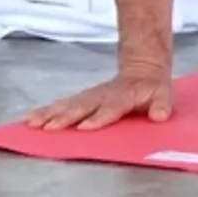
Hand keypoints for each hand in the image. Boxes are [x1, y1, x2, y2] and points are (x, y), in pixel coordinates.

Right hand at [28, 71, 172, 131]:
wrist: (142, 69)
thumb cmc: (152, 88)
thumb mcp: (164, 94)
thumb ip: (162, 105)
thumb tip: (160, 115)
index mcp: (123, 96)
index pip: (110, 108)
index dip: (98, 117)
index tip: (84, 127)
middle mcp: (103, 95)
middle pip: (82, 106)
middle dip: (64, 117)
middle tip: (49, 127)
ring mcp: (91, 96)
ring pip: (68, 104)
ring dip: (50, 113)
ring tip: (33, 123)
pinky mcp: (82, 98)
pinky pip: (63, 104)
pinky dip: (47, 111)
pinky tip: (33, 118)